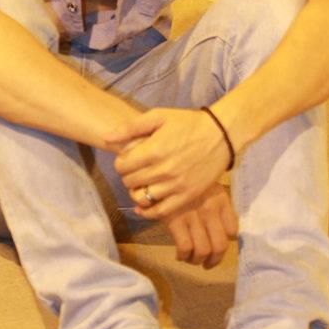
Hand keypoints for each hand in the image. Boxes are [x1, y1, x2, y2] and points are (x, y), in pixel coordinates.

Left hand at [104, 107, 231, 218]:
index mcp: (154, 150)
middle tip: (137, 170)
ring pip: (142, 198)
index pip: (122, 166)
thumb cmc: (188, 123)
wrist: (221, 135)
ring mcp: (176, 185)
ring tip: (143, 183)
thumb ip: (131, 128)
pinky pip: (160, 211)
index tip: (129, 159)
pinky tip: (144, 205)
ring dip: (138, 191)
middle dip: (129, 176)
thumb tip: (107, 138)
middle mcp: (163, 170)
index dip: (121, 162)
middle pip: (130, 182)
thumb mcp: (159, 116)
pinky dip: (148, 211)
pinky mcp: (187, 196)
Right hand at [161, 183, 237, 269]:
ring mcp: (193, 216)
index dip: (226, 241)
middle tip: (207, 263)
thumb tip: (222, 227)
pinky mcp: (176, 220)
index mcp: (220, 199)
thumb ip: (215, 202)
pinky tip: (179, 255)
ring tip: (191, 259)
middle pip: (220, 246)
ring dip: (197, 261)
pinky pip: (185, 248)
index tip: (217, 244)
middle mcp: (210, 209)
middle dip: (214, 260)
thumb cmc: (184, 176)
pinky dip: (183, 256)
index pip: (233, 230)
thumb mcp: (206, 183)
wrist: (162, 168)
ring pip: (203, 251)